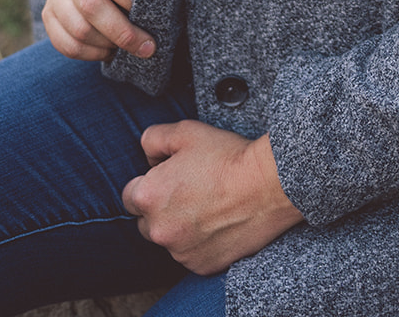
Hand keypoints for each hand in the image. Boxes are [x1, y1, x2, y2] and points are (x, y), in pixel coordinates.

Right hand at [42, 0, 155, 61]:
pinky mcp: (49, 14)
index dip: (129, 2)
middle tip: (147, 47)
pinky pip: (67, 44)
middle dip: (123, 32)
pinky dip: (92, 54)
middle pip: (91, 6)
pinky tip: (110, 51)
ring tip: (129, 46)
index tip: (150, 15)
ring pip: (79, 29)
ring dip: (108, 45)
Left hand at [121, 123, 303, 274]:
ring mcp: (179, 252)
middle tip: (190, 191)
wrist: (268, 185)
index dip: (149, 183)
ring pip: (170, 239)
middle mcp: (158, 230)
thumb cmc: (227, 157)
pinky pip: (191, 255)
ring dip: (180, 226)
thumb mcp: (186, 131)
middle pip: (147, 221)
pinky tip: (218, 222)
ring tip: (209, 205)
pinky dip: (199, 243)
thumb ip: (154, 138)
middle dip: (161, 208)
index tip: (169, 178)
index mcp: (148, 196)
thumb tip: (147, 154)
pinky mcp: (201, 266)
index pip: (130, 196)